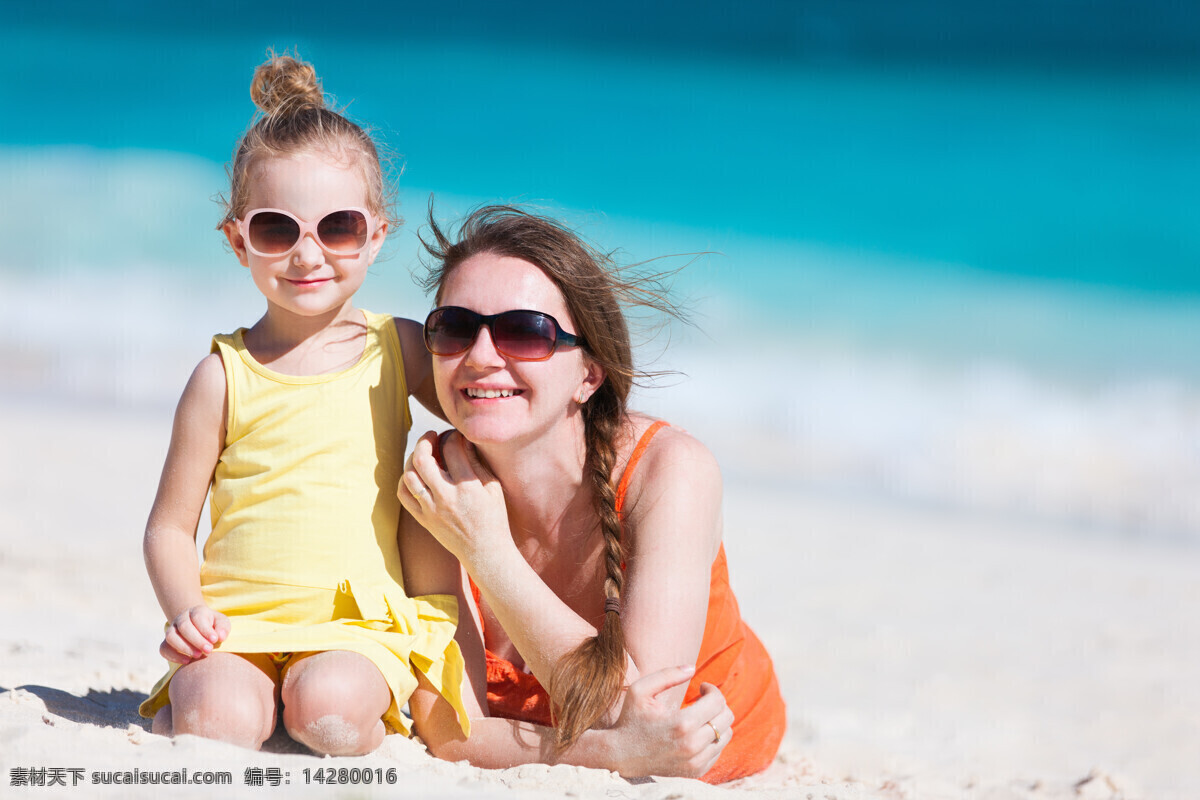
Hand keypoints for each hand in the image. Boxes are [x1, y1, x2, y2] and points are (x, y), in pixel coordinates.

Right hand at [159, 605, 229, 664]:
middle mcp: (182, 618)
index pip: (198, 618)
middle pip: (184, 627)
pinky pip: (164, 648)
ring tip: (198, 656)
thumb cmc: (213, 626)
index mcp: (197, 611)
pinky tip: (187, 661)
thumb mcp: (222, 623)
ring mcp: (172, 630)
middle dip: (196, 640)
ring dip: (184, 647)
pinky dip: (173, 656)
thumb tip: (220, 636)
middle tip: (208, 650)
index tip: (215, 640)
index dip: (206, 629)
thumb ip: (223, 628)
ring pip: (171, 637)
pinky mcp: (166, 642)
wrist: (199, 628)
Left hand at [397, 431, 511, 569]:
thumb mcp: (493, 488)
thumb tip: (464, 442)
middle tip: (431, 435)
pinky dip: (404, 480)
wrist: (485, 552)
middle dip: (425, 441)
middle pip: (422, 459)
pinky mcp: (423, 519)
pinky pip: (404, 495)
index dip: (453, 436)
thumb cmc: (494, 519)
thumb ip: (478, 464)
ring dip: (412, 458)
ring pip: (409, 476)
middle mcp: (445, 497)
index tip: (455, 436)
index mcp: (467, 487)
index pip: (452, 449)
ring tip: (422, 453)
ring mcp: (431, 510)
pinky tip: (414, 474)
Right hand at [606, 666, 733, 777]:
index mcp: (682, 724)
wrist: (621, 755)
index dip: (712, 689)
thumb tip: (693, 668)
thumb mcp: (641, 690)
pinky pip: (718, 750)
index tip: (702, 687)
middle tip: (702, 699)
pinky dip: (713, 737)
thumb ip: (668, 674)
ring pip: (726, 734)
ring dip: (717, 720)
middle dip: (718, 703)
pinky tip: (697, 731)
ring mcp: (695, 762)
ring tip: (700, 715)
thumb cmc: (631, 718)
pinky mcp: (695, 771)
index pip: (717, 702)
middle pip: (726, 717)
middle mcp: (692, 746)